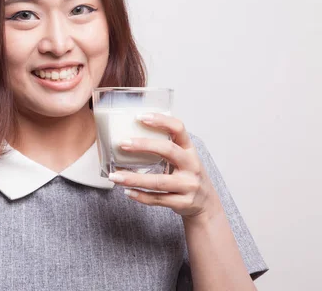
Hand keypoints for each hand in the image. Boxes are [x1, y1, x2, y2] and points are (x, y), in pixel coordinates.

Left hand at [107, 113, 222, 220]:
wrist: (206, 204)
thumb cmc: (187, 176)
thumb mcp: (183, 158)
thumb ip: (165, 148)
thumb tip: (130, 139)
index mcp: (190, 150)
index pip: (178, 128)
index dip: (161, 121)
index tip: (140, 117)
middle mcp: (192, 165)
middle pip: (168, 150)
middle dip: (144, 145)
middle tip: (122, 144)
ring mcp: (189, 185)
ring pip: (159, 181)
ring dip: (134, 179)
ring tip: (115, 176)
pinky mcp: (184, 203)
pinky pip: (158, 199)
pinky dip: (141, 196)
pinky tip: (127, 191)